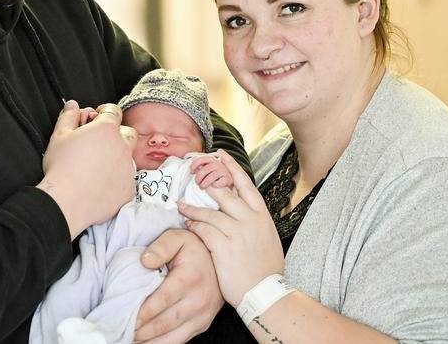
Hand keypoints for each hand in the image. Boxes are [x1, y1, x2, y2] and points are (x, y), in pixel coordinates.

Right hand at [38, 101, 135, 237]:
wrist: (67, 202)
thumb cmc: (60, 167)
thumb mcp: (59, 136)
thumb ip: (68, 117)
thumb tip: (72, 105)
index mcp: (107, 130)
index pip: (113, 111)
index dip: (103, 113)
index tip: (94, 120)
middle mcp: (122, 147)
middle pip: (127, 133)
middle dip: (116, 135)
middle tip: (97, 144)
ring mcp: (128, 168)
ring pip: (126, 158)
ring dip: (115, 158)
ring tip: (94, 168)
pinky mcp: (129, 189)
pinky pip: (126, 180)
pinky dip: (116, 180)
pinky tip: (99, 185)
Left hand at [134, 229, 222, 342]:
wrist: (222, 261)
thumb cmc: (195, 249)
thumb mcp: (178, 238)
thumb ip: (160, 247)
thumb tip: (144, 261)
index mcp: (190, 279)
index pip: (161, 300)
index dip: (141, 312)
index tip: (123, 317)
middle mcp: (199, 301)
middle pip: (164, 322)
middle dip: (140, 330)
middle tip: (120, 330)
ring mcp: (202, 316)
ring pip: (172, 337)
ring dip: (149, 341)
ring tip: (129, 339)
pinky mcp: (202, 325)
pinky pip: (180, 340)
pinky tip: (145, 343)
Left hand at [178, 149, 283, 306]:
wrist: (265, 292)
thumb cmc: (266, 269)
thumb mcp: (267, 239)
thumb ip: (254, 223)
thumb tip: (242, 212)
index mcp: (262, 216)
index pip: (245, 185)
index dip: (232, 168)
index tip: (221, 155)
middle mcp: (250, 220)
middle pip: (225, 193)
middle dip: (207, 181)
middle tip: (194, 172)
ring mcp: (237, 232)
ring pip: (209, 211)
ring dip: (193, 207)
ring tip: (181, 204)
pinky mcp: (223, 246)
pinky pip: (203, 230)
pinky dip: (193, 226)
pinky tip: (187, 225)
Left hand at [189, 152, 232, 188]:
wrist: (226, 186)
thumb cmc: (215, 177)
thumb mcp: (206, 169)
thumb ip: (200, 164)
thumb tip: (193, 159)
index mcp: (212, 160)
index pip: (202, 159)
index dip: (195, 165)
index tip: (192, 171)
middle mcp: (218, 164)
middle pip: (206, 169)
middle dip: (199, 177)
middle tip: (197, 182)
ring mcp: (224, 171)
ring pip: (211, 176)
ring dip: (204, 183)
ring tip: (202, 186)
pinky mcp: (228, 179)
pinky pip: (219, 182)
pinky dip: (215, 185)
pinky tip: (214, 186)